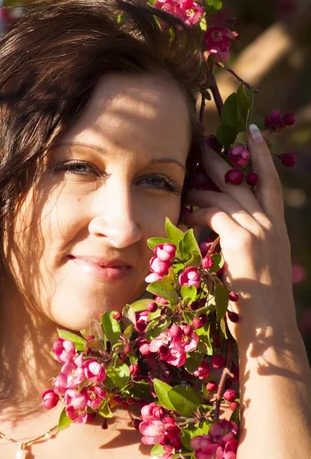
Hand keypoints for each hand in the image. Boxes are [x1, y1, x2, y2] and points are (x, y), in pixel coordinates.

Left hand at [183, 125, 297, 345]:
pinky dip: (194, 212)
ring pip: (224, 193)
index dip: (262, 155)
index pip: (271, 181)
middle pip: (243, 179)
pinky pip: (210, 213)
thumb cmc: (258, 304)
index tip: (252, 132)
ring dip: (200, 185)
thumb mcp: (258, 266)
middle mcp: (269, 223)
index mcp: (276, 227)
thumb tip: (224, 230)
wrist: (268, 327)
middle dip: (222, 158)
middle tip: (203, 141)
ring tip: (184, 179)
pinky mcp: (239, 239)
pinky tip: (182, 217)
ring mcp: (256, 229)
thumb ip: (245, 243)